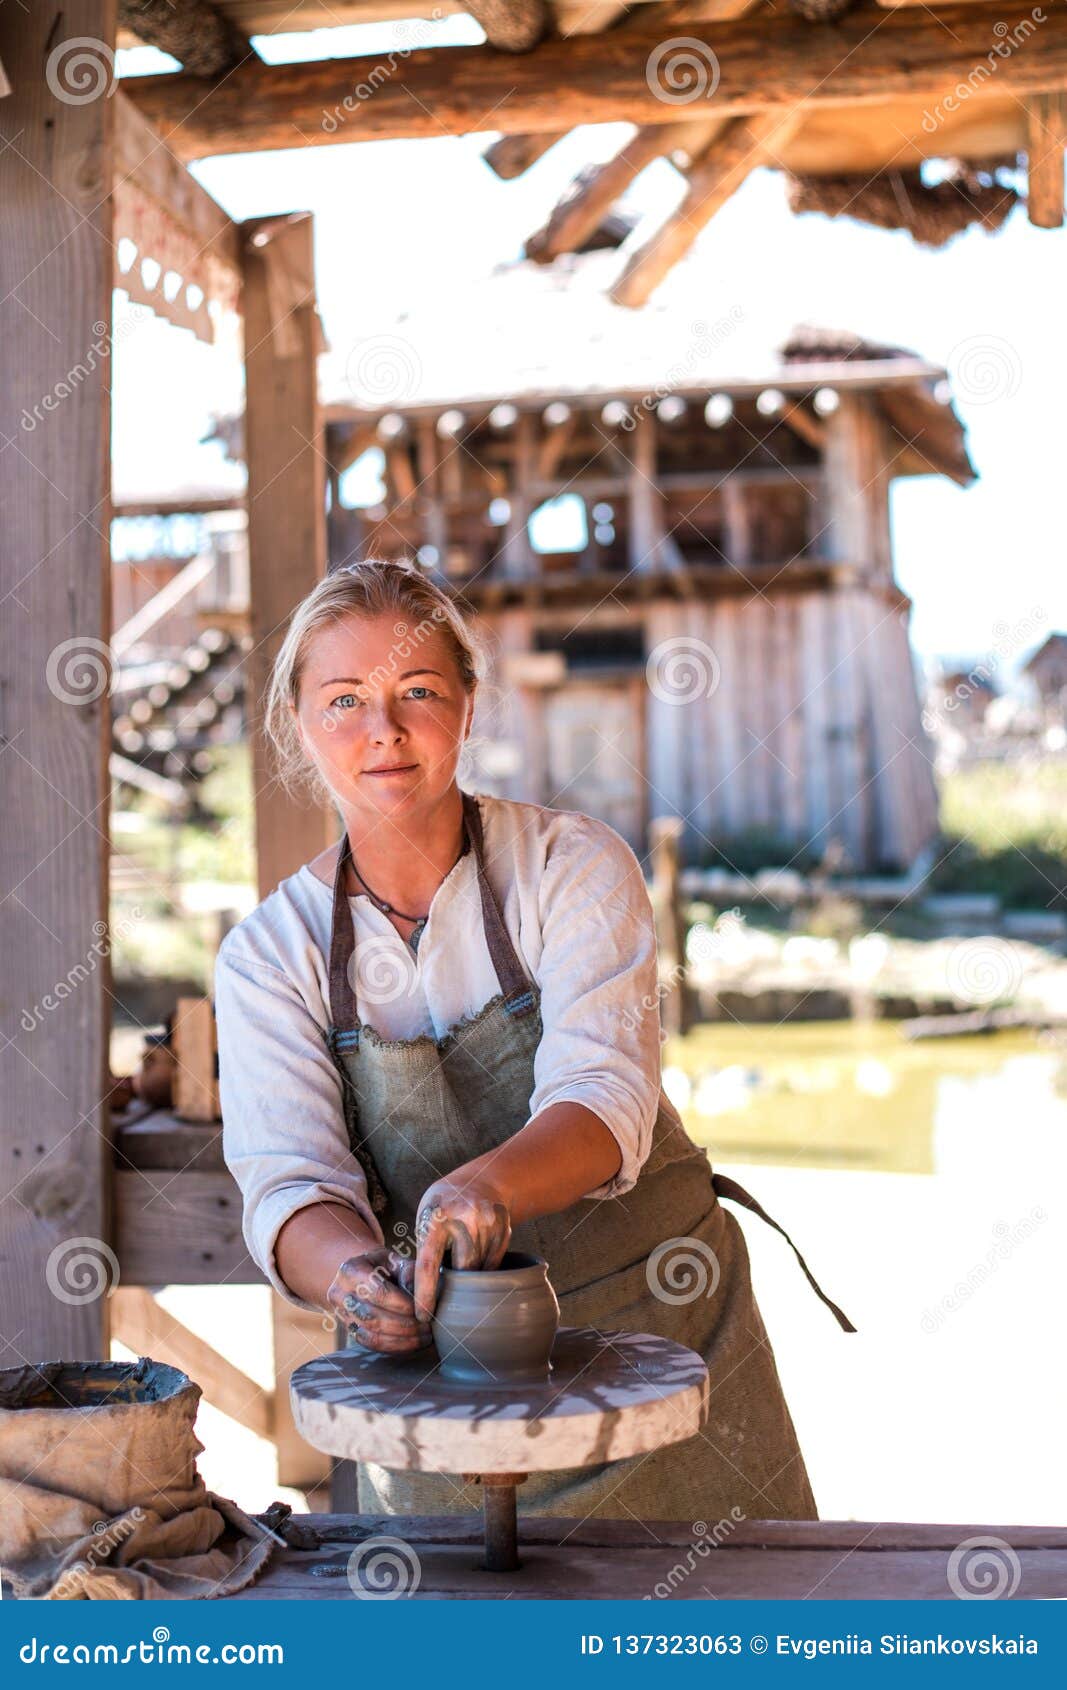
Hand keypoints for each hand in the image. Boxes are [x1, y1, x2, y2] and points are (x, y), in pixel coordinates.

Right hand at [327, 1247, 431, 1354]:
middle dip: (404, 1325)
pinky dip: (395, 1347)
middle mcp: (339, 1294)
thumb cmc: (385, 1266)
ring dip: (402, 1339)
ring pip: (371, 1335)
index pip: (377, 1292)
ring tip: (425, 1337)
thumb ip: (409, 1274)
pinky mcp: (349, 1331)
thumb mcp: (397, 1261)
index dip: (402, 1305)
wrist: (365, 1274)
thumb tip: (421, 1299)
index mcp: (350, 1270)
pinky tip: (414, 1344)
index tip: (424, 1311)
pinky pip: (371, 1345)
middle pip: (372, 1317)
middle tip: (428, 1327)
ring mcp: (341, 1315)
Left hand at [413, 1175, 511, 1322]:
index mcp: (436, 1219)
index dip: (425, 1294)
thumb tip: (418, 1292)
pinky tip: (479, 1250)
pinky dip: (485, 1264)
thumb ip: (426, 1250)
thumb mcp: (427, 1218)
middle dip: (456, 1282)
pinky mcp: (504, 1227)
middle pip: (463, 1270)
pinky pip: (494, 1261)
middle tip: (448, 1289)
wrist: (482, 1180)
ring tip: (464, 1256)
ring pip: (480, 1268)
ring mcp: (487, 1222)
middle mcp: (464, 1219)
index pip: (428, 1264)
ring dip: (472, 1272)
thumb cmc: (444, 1205)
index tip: (422, 1317)